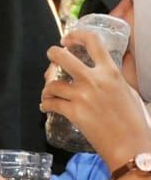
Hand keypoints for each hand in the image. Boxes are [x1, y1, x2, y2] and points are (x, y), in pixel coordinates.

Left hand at [42, 30, 150, 169]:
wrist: (130, 144)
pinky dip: (45, 105)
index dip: (76, 36)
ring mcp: (82, 96)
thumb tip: (118, 63)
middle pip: (63, 57)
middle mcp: (94, 80)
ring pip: (52, 84)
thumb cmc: (134, 120)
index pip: (93, 41)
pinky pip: (50, 103)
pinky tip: (46, 107)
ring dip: (46, 89)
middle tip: (51, 58)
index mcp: (111, 72)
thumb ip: (118, 76)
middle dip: (52, 54)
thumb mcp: (129, 90)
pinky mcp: (73, 112)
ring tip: (48, 94)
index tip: (68, 39)